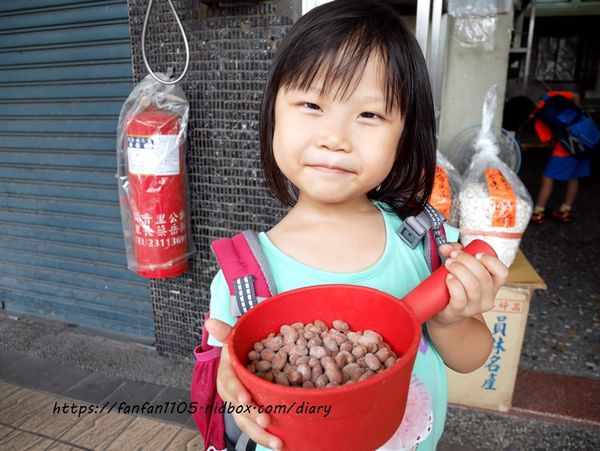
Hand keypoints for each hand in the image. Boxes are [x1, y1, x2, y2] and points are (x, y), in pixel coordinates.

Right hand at [204, 318, 282, 449]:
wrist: (243, 361)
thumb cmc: (240, 350)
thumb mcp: (235, 339)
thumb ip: (226, 332)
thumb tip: (210, 320)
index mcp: (226, 375)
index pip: (229, 384)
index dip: (237, 391)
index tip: (246, 398)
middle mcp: (231, 394)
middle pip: (239, 409)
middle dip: (252, 417)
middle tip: (267, 422)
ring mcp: (240, 407)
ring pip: (247, 423)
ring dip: (261, 435)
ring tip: (278, 443)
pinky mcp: (250, 415)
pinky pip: (256, 428)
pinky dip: (267, 437)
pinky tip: (282, 444)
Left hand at [432, 242, 508, 325]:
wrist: (445, 312)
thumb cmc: (455, 287)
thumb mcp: (459, 267)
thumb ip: (454, 252)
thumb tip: (446, 247)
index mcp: (493, 285)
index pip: (502, 273)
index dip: (491, 261)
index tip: (477, 254)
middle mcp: (488, 297)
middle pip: (483, 277)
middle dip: (467, 261)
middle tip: (453, 256)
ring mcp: (474, 307)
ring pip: (473, 286)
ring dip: (459, 270)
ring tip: (448, 264)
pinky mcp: (459, 312)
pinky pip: (460, 298)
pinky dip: (454, 285)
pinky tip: (448, 278)